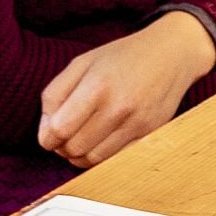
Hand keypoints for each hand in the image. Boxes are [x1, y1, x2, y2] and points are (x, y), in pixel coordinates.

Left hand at [38, 11, 215, 166]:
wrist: (170, 55)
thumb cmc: (122, 57)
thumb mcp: (81, 63)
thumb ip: (55, 94)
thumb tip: (45, 131)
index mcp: (97, 85)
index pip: (59, 129)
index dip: (46, 138)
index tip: (48, 135)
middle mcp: (119, 107)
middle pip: (74, 148)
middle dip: (62, 147)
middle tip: (64, 137)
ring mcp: (137, 123)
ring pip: (94, 160)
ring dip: (79, 156)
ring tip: (80, 140)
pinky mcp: (150, 134)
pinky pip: (115, 160)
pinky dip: (101, 157)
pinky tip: (99, 142)